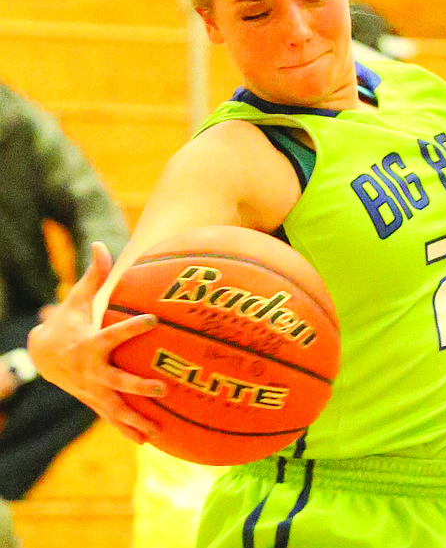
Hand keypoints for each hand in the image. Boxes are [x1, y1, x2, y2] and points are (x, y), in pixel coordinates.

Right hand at [27, 242, 164, 443]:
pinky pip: (114, 419)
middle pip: (117, 381)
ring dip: (136, 420)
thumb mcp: (77, 300)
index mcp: (91, 344)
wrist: (42, 355)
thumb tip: (100, 244)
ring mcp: (92, 391)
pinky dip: (129, 430)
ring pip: (115, 409)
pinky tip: (151, 442)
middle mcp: (92, 371)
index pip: (114, 334)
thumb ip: (93, 276)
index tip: (153, 319)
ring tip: (160, 431)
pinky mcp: (94, 402)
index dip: (132, 326)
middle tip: (163, 388)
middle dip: (138, 386)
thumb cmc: (68, 322)